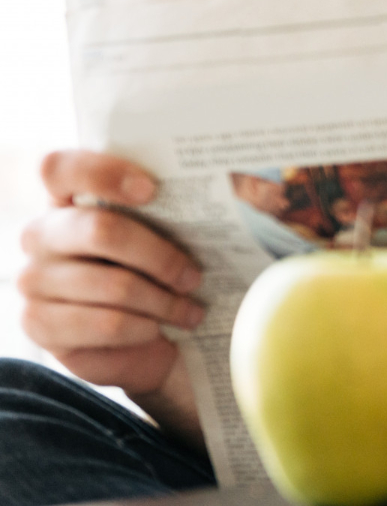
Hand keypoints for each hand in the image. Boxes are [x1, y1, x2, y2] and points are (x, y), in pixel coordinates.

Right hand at [20, 152, 203, 400]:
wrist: (138, 337)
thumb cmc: (153, 271)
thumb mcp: (163, 233)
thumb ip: (173, 207)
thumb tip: (234, 184)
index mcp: (66, 198)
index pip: (60, 168)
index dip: (103, 173)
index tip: (152, 190)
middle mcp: (41, 234)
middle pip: (100, 230)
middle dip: (161, 256)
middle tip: (194, 276)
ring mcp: (33, 279)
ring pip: (114, 284)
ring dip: (163, 301)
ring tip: (190, 310)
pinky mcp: (39, 324)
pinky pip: (107, 323)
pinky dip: (144, 328)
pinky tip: (157, 328)